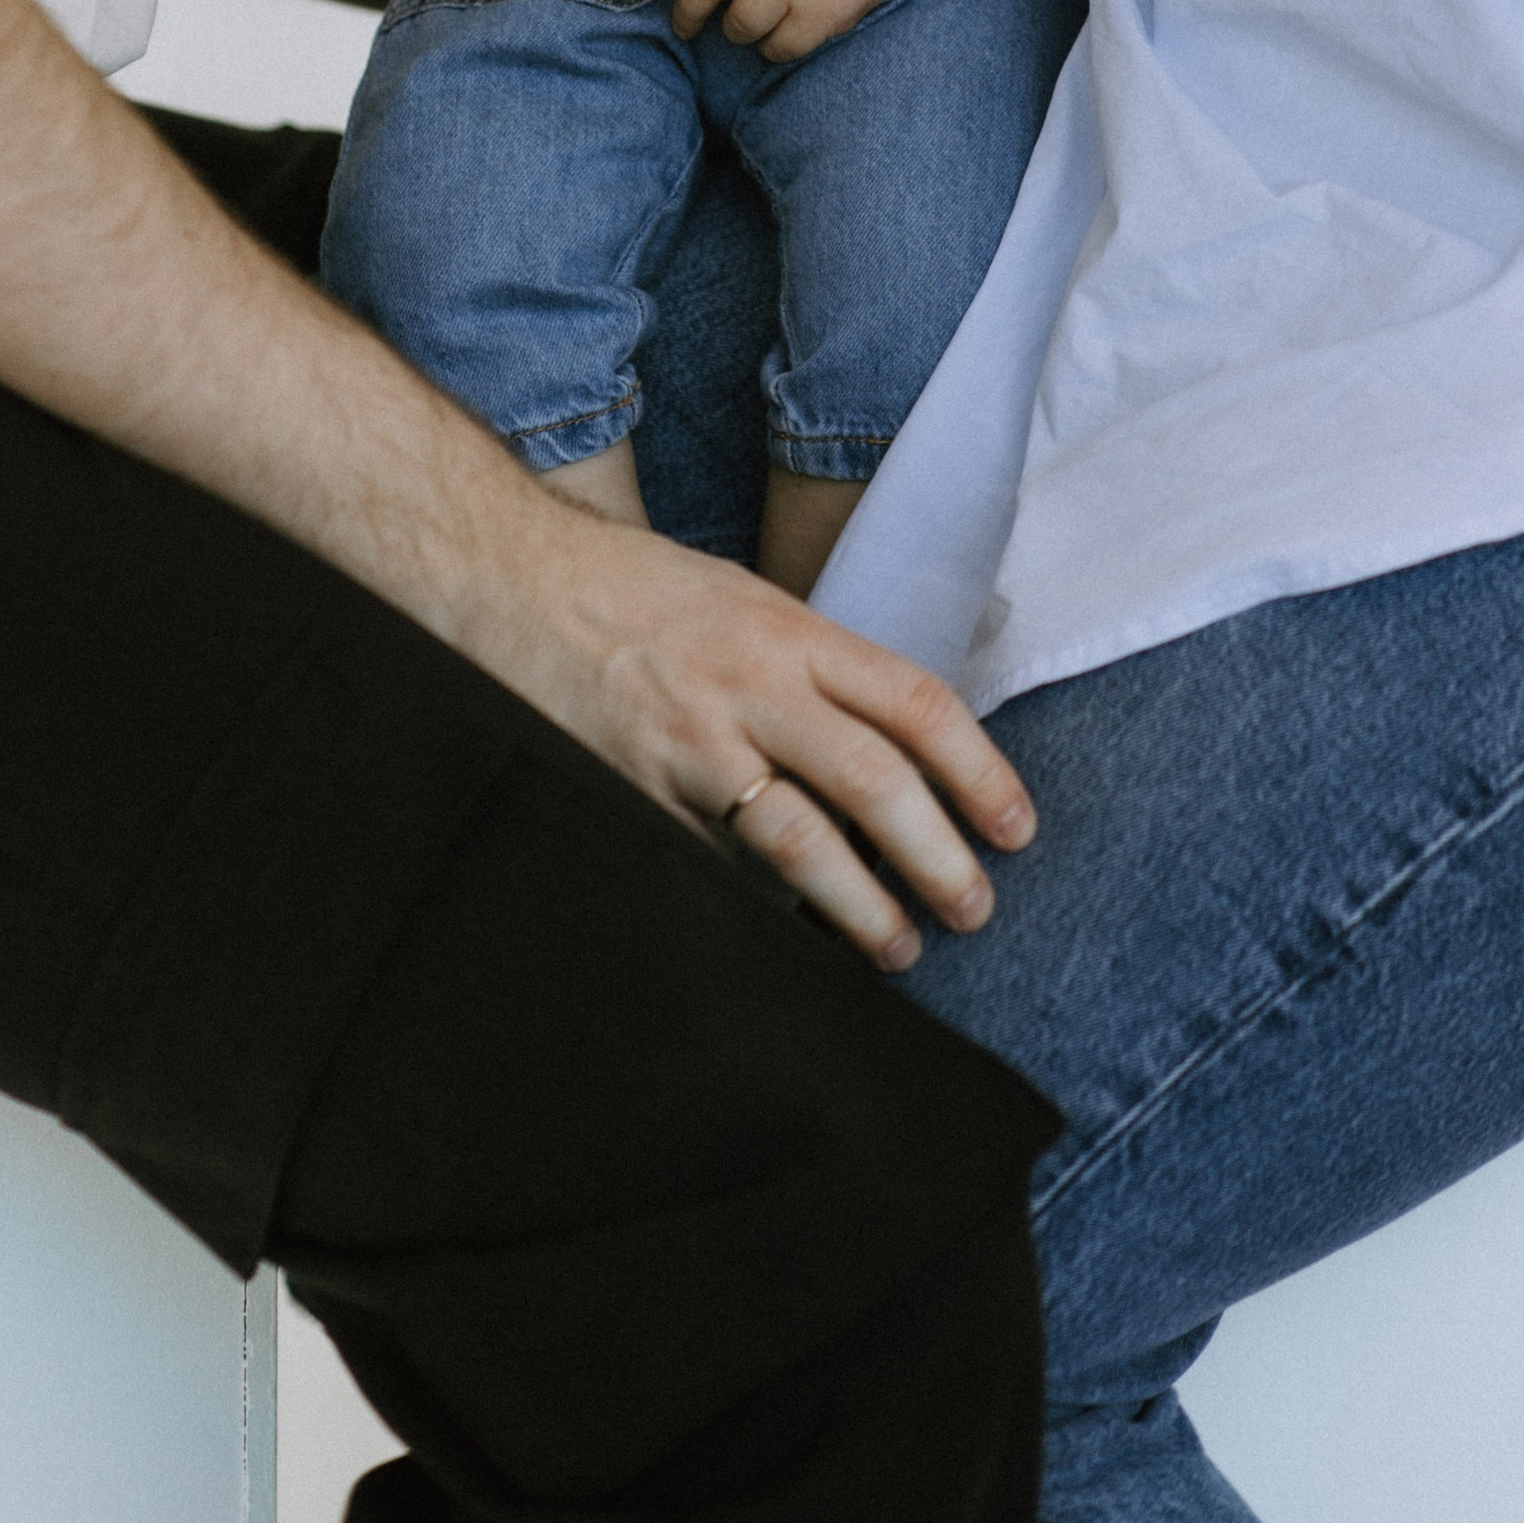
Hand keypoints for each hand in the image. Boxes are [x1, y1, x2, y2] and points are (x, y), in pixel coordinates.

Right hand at [488, 495, 1035, 965]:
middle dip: (940, 857)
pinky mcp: (634, 792)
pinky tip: (786, 947)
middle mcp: (751, 684)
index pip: (916, 704)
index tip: (1016, 828)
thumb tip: (893, 741)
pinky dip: (756, 915)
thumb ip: (812, 665)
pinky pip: (711, 869)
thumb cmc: (633, 590)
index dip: (981, 772)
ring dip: (862, 908)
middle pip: (876, 781)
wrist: (507, 573)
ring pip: (800, 842)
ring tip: (897, 948)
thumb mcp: (742, 601)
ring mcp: (690, 744)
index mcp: (790, 631)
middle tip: (976, 908)